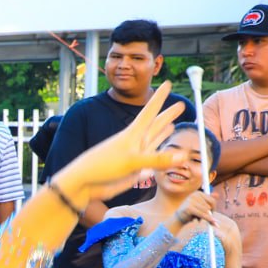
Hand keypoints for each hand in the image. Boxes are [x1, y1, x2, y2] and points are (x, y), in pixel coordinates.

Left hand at [50, 82, 187, 207]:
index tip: (167, 82)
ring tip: (172, 125)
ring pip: (153, 141)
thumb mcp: (131, 161)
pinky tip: (162, 155)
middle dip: (167, 115)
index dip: (159, 97)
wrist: (85, 185)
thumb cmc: (103, 167)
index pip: (150, 111)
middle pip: (155, 125)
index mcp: (132, 134)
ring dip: (163, 133)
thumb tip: (182, 156)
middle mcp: (135, 143)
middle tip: (180, 105)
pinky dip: (160, 156)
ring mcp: (135, 156)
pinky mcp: (134, 170)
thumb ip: (157, 159)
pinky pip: (152, 161)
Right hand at [174, 191, 215, 227]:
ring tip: (197, 218)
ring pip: (206, 210)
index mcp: (198, 193)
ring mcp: (191, 201)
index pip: (212, 200)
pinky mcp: (189, 208)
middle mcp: (194, 195)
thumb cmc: (190, 212)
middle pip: (210, 205)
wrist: (178, 218)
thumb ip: (208, 200)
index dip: (213, 208)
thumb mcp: (200, 205)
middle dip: (209, 213)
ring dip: (204, 217)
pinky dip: (206, 219)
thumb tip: (217, 195)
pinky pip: (202, 214)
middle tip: (206, 217)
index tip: (211, 213)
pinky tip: (204, 221)